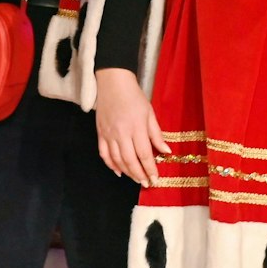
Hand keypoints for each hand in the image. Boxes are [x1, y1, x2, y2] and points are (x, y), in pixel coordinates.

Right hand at [93, 68, 169, 184]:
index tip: (156, 179)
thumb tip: (166, 152)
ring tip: (136, 179)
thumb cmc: (134, 96)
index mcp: (137, 127)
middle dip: (139, 175)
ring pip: (117, 160)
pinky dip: (110, 165)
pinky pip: (104, 153)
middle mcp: (121, 133)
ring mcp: (109, 134)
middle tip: (146, 184)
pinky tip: (118, 171)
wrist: (113, 83)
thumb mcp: (150, 113)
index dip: (150, 169)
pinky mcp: (100, 133)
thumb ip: (157, 134)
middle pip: (130, 160)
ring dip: (127, 172)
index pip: (144, 154)